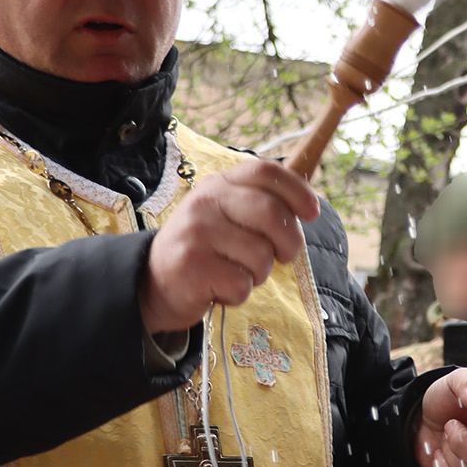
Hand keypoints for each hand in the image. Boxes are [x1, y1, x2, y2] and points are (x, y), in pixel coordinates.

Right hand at [141, 161, 320, 332]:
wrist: (153, 282)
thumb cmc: (205, 250)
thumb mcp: (226, 216)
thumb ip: (260, 206)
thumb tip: (309, 206)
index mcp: (219, 184)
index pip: (265, 172)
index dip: (297, 190)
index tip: (313, 212)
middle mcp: (206, 202)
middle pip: (272, 213)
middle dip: (290, 242)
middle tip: (283, 256)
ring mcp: (197, 233)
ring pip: (261, 255)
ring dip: (259, 274)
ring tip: (236, 272)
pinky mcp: (193, 266)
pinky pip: (242, 284)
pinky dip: (239, 294)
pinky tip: (219, 288)